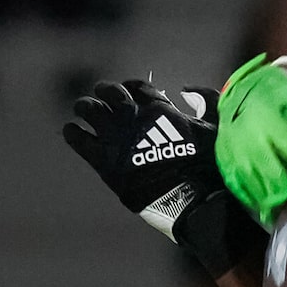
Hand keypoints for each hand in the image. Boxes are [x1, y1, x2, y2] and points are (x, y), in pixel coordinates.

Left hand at [62, 77, 259, 278]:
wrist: (191, 200)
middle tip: (101, 100)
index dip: (131, 89)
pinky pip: (78, 138)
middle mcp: (133, 117)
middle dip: (104, 94)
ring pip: (88, 109)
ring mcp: (115, 138)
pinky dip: (73, 132)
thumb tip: (186, 91)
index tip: (130, 95)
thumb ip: (204, 104)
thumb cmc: (208, 168)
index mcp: (158, 108)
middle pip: (108, 92)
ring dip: (86, 108)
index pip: (136, 87)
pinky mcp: (104, 160)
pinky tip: (72, 132)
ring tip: (84, 112)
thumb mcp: (213, 129)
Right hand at [215, 55, 286, 221]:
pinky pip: (240, 189)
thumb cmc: (278, 97)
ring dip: (276, 199)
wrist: (243, 90)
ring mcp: (233, 152)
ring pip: (257, 188)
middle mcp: (248, 138)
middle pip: (275, 178)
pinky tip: (268, 201)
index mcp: (268, 120)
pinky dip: (255, 199)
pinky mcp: (225, 161)